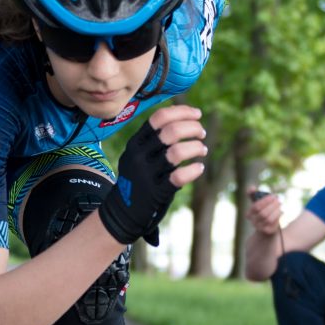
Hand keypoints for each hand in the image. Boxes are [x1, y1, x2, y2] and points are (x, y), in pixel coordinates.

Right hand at [98, 106, 207, 245]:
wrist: (121, 212)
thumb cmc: (137, 178)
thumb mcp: (137, 155)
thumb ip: (153, 138)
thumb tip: (183, 116)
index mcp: (135, 143)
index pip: (159, 117)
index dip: (182, 112)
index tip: (197, 114)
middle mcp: (139, 156)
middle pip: (170, 131)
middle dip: (192, 128)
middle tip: (201, 133)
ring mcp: (147, 175)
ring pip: (176, 152)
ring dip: (196, 147)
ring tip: (202, 150)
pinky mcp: (156, 193)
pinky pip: (179, 177)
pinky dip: (194, 170)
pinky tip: (199, 168)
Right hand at [246, 189, 282, 236]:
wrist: (267, 226)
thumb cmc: (263, 210)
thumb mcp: (258, 202)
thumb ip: (254, 194)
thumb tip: (251, 187)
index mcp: (249, 213)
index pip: (256, 206)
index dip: (265, 200)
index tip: (273, 196)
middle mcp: (253, 221)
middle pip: (263, 213)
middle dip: (272, 205)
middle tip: (279, 200)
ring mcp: (260, 227)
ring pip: (269, 219)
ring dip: (276, 211)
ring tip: (280, 206)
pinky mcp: (268, 231)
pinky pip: (274, 224)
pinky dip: (278, 217)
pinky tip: (280, 213)